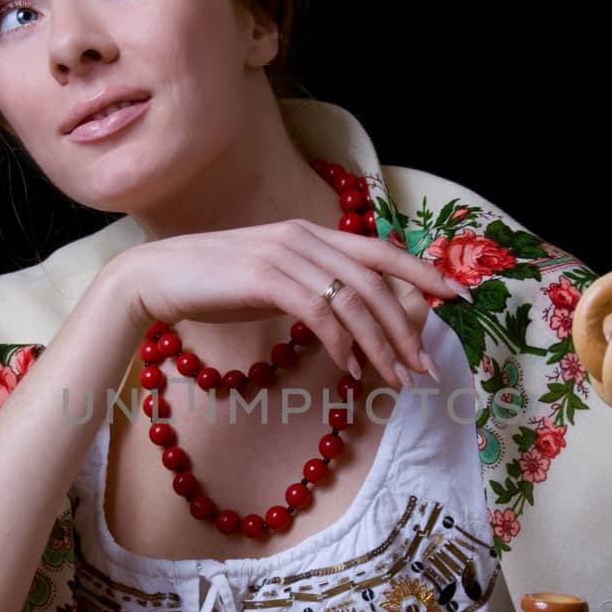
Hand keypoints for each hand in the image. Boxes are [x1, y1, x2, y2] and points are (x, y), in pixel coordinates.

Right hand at [115, 220, 454, 387]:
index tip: (455, 297)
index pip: (382, 250)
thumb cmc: (213, 285)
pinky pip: (321, 313)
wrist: (156, 278)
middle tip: (423, 365)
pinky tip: (347, 369)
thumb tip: (349, 321)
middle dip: (407, 327)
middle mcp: (305, 236)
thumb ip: (312, 289)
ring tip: (395, 377)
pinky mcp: (265, 277)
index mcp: (311, 234)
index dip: (422, 271)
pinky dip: (342, 343)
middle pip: (377, 281)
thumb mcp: (273, 281)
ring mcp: (285, 255)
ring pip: (355, 300)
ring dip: (381, 343)